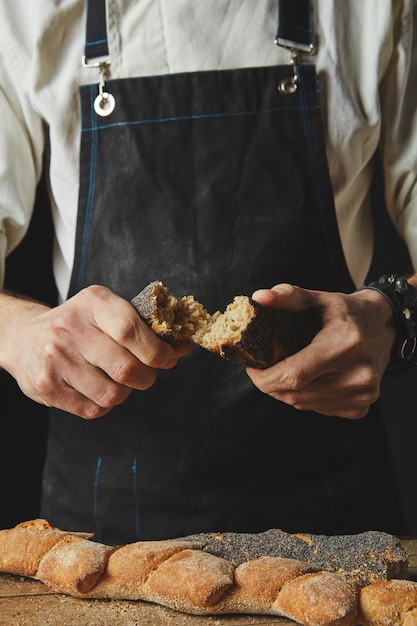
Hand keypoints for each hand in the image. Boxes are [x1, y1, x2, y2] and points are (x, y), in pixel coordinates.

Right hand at [0, 285, 190, 418]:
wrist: (23, 337)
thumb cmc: (79, 325)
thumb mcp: (107, 312)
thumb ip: (146, 328)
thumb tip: (184, 346)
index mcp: (93, 303)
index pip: (132, 330)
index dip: (158, 351)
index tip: (168, 359)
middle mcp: (71, 329)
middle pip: (127, 368)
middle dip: (147, 377)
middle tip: (145, 374)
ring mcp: (56, 359)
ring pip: (113, 394)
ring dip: (124, 392)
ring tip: (115, 379)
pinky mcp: (47, 387)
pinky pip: (93, 409)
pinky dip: (104, 404)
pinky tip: (95, 388)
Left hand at [246, 283, 396, 418]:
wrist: (383, 328)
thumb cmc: (346, 313)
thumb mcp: (319, 298)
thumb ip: (288, 296)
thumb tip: (259, 298)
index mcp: (345, 345)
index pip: (293, 375)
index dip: (264, 377)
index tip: (251, 366)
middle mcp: (357, 374)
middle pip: (294, 394)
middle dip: (271, 384)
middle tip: (263, 368)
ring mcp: (361, 395)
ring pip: (303, 404)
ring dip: (287, 392)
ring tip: (286, 370)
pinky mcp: (360, 407)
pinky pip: (317, 409)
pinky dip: (305, 398)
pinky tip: (309, 380)